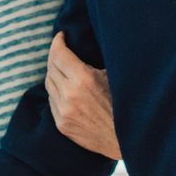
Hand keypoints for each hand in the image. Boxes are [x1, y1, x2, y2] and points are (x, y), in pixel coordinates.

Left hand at [46, 32, 118, 158]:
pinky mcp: (62, 125)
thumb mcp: (115, 75)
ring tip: (63, 68)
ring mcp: (63, 111)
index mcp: (83, 79)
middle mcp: (69, 95)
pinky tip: (65, 89)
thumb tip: (90, 41)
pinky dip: (56, 92)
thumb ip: (97, 60)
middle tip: (62, 50)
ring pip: (49, 85)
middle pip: (51, 68)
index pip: (59, 54)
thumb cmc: (125, 103)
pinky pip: (51, 102)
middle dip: (55, 56)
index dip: (58, 42)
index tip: (61, 36)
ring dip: (54, 74)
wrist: (127, 140)